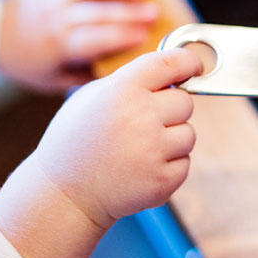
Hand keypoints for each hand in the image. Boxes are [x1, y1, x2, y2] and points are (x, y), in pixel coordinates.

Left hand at [0, 0, 158, 91]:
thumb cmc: (28, 61)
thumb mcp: (52, 80)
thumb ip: (84, 77)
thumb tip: (117, 75)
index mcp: (58, 45)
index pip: (94, 39)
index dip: (121, 36)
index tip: (144, 36)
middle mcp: (54, 17)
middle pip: (96, 11)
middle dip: (129, 11)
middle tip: (154, 13)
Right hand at [0, 48, 198, 257]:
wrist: (65, 194)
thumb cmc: (77, 141)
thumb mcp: (91, 97)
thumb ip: (131, 81)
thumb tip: (173, 72)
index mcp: (122, 90)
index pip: (171, 63)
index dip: (189, 62)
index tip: (193, 67)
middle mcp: (140, 116)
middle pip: (185, 102)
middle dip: (170, 111)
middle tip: (143, 124)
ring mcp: (153, 150)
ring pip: (189, 134)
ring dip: (171, 140)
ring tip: (138, 149)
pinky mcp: (162, 180)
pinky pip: (185, 163)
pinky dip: (169, 166)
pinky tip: (141, 168)